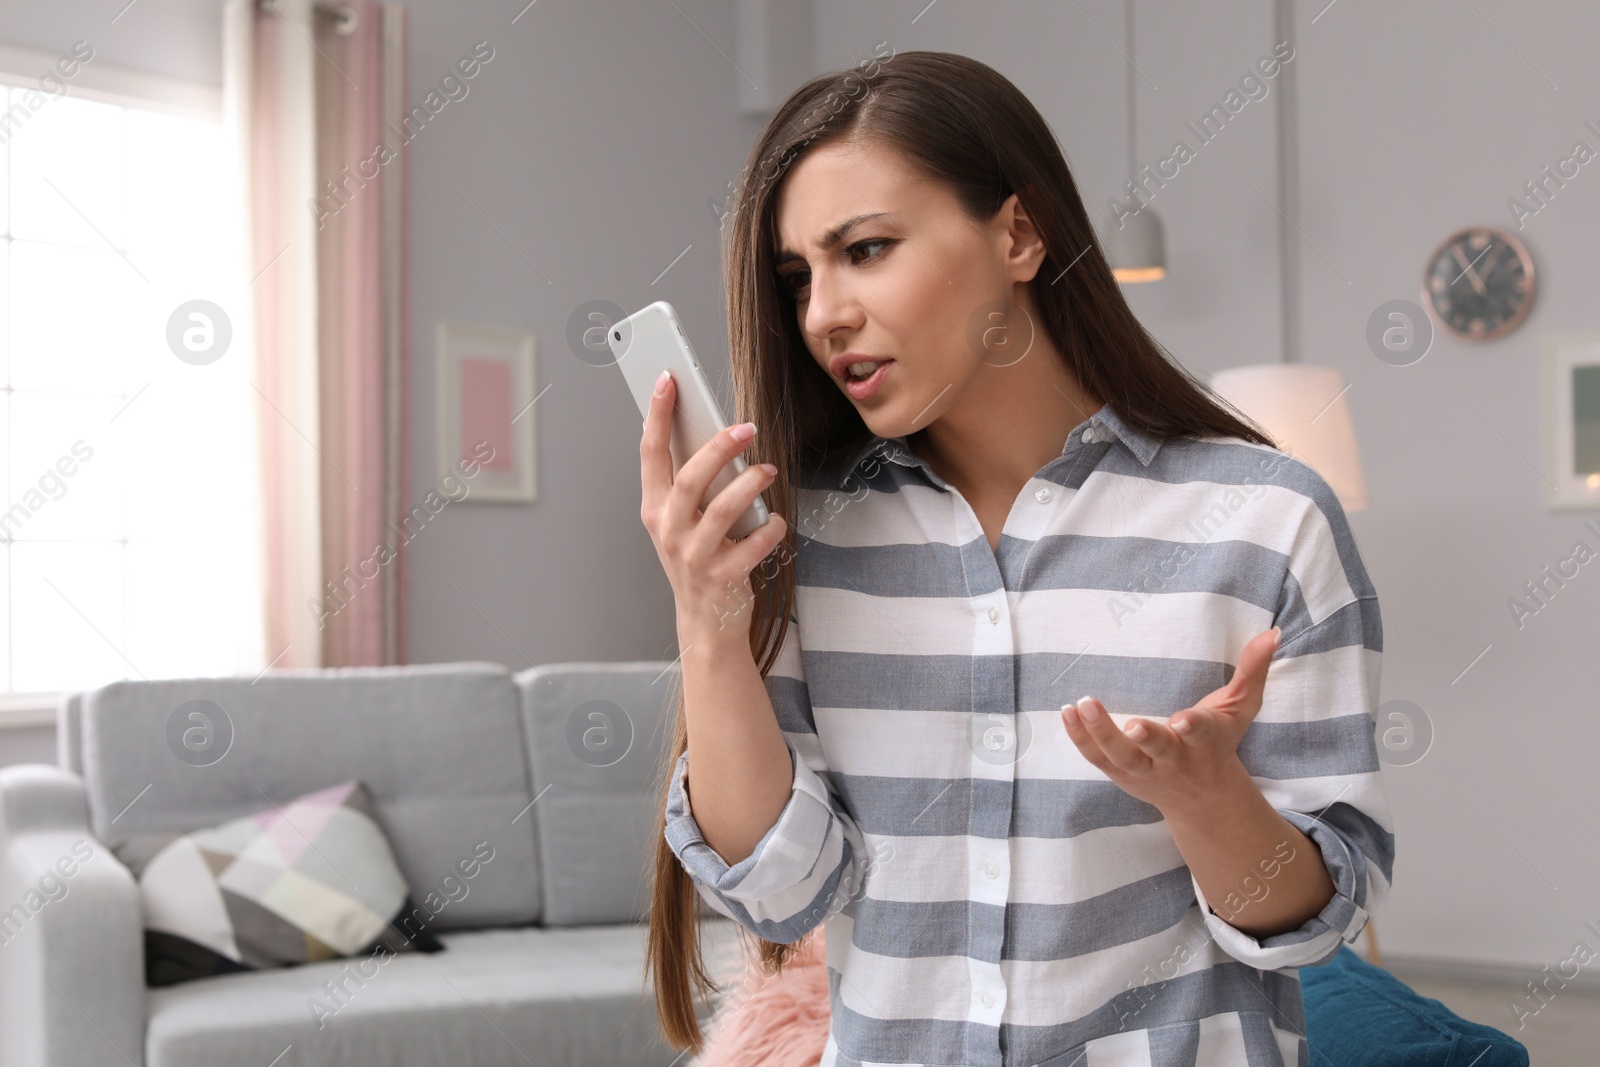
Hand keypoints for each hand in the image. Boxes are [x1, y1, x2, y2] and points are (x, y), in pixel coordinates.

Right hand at [640, 370, 787, 640]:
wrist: (706, 622)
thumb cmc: (698, 560)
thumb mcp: (682, 522)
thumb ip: (690, 484)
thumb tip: (711, 433)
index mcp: (654, 509)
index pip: (651, 454)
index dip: (658, 415)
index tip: (668, 380)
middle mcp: (668, 530)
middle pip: (690, 479)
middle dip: (719, 448)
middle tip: (747, 428)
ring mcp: (694, 556)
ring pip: (722, 510)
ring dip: (751, 484)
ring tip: (767, 471)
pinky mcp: (723, 577)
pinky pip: (753, 544)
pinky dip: (770, 529)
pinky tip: (776, 523)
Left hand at [1059, 626, 1280, 815]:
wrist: (1201, 798)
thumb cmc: (1219, 743)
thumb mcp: (1241, 709)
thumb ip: (1252, 671)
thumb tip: (1272, 632)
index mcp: (1204, 741)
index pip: (1200, 733)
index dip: (1192, 727)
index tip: (1183, 720)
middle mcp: (1174, 759)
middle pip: (1158, 751)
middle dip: (1147, 739)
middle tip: (1133, 724)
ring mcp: (1144, 769)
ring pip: (1120, 756)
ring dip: (1100, 732)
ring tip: (1080, 704)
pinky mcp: (1120, 774)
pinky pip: (1097, 757)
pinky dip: (1080, 737)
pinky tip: (1066, 712)